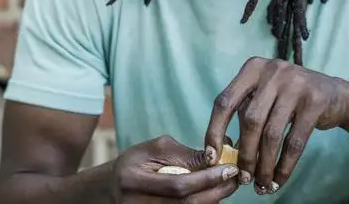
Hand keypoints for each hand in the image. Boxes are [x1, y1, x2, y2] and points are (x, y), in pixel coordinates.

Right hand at [112, 135, 239, 202]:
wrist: (113, 187)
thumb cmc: (136, 163)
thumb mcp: (155, 150)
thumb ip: (185, 155)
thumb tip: (219, 158)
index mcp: (133, 180)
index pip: (178, 185)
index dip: (206, 179)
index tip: (229, 168)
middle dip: (216, 191)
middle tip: (235, 178)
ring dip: (213, 200)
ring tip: (225, 184)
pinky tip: (211, 194)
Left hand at [203, 57, 348, 194]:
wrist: (336, 95)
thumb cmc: (290, 99)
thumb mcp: (265, 96)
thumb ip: (245, 114)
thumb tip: (221, 153)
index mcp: (252, 69)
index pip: (224, 102)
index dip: (214, 131)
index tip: (211, 157)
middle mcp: (272, 72)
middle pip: (249, 121)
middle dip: (245, 154)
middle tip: (243, 178)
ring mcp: (295, 84)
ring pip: (271, 134)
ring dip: (264, 164)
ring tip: (261, 184)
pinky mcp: (314, 102)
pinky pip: (294, 142)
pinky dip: (285, 165)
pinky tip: (278, 180)